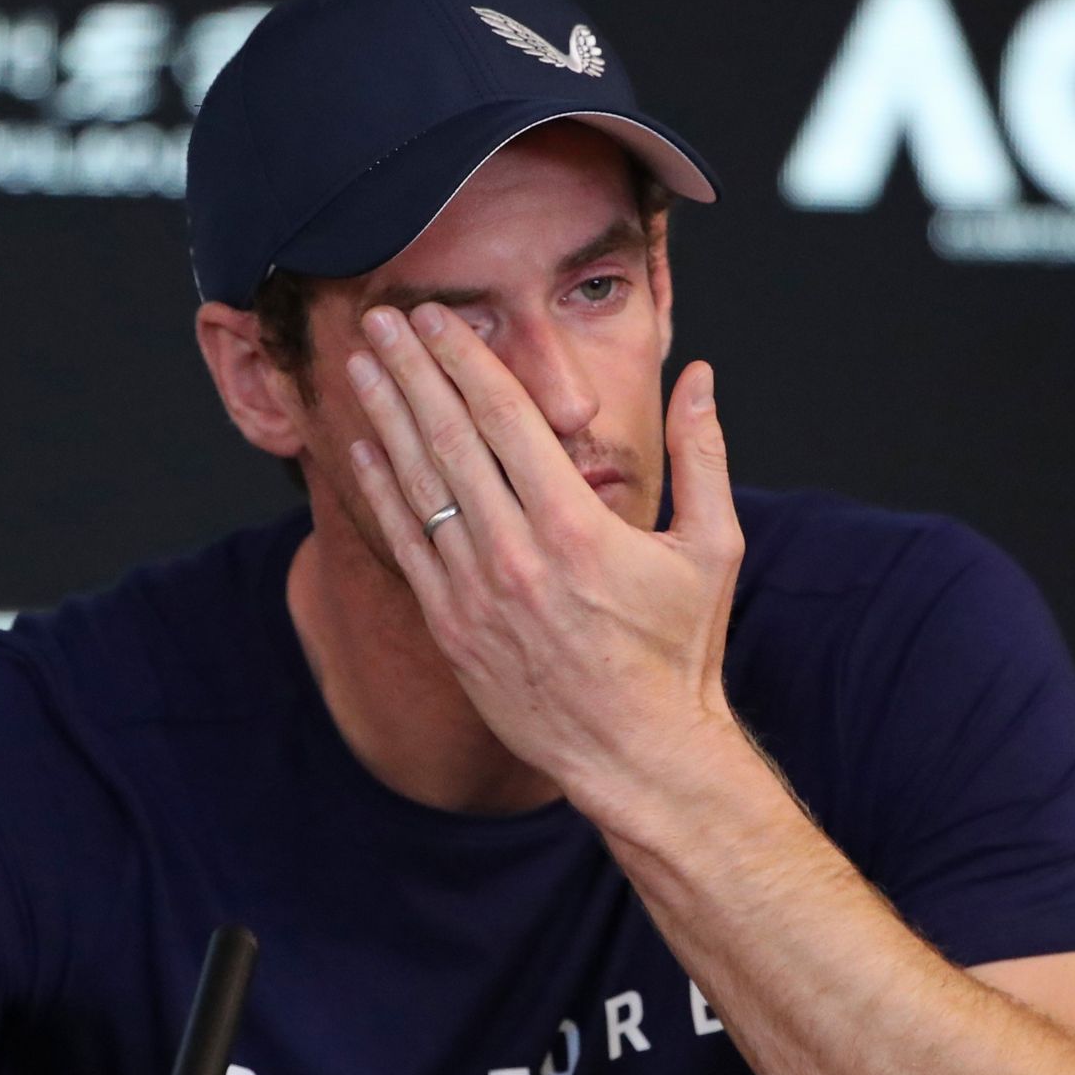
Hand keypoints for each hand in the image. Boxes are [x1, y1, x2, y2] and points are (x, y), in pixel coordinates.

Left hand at [344, 302, 745, 809]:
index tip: (436, 318)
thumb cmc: (679, 654)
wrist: (639, 755)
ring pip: (419, 486)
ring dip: (386, 419)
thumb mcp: (712, 548)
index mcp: (578, 527)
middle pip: (449, 439)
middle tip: (381, 322)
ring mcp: (477, 594)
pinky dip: (383, 492)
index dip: (465, 360)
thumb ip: (703, 455)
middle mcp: (517, 555)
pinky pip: (408, 545)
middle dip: (412, 371)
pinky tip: (365, 449)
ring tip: (362, 367)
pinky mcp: (453, 629)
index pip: (506, 419)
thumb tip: (701, 376)